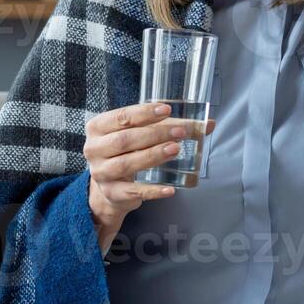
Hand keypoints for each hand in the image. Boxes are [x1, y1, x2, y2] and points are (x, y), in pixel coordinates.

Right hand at [84, 102, 215, 255]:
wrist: (112, 186)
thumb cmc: (128, 151)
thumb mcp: (142, 134)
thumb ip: (171, 126)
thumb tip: (209, 124)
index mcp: (98, 127)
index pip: (121, 117)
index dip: (144, 113)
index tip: (167, 109)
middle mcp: (94, 149)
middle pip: (124, 140)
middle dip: (154, 134)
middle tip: (180, 132)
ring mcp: (101, 173)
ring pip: (126, 164)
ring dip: (152, 156)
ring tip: (175, 149)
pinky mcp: (111, 193)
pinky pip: (133, 192)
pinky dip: (153, 191)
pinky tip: (170, 189)